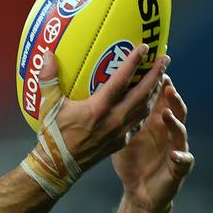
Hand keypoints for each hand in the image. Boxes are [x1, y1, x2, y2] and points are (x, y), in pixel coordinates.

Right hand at [40, 44, 166, 171]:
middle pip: (142, 93)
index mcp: (98, 108)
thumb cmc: (53, 135)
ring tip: (161, 77)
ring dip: (155, 91)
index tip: (144, 47)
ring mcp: (120, 132)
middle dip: (156, 74)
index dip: (134, 62)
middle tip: (164, 58)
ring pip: (145, 108)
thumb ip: (49, 79)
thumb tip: (47, 55)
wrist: (58, 166)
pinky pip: (139, 123)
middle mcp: (114, 119)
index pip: (122, 80)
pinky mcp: (120, 142)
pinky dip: (147, 111)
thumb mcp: (48, 106)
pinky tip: (148, 104)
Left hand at [112, 72, 193, 212]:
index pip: (152, 96)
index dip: (153, 78)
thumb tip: (85, 94)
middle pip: (170, 106)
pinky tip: (173, 154)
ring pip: (179, 130)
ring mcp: (174, 147)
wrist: (141, 191)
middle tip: (163, 73)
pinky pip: (183, 161)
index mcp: (150, 121)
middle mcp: (165, 131)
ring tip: (167, 110)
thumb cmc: (131, 160)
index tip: (150, 60)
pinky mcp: (177, 169)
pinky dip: (181, 157)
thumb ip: (109, 115)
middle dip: (168, 91)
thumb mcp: (118, 135)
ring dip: (175, 119)